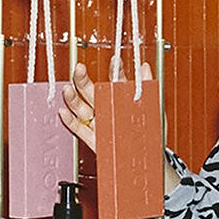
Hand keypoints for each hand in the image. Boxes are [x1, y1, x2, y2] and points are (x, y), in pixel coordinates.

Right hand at [60, 61, 181, 192]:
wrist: (148, 157)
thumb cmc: (150, 132)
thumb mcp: (153, 107)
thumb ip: (148, 86)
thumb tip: (145, 67)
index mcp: (120, 99)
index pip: (114, 81)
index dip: (114, 70)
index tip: (115, 61)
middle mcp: (107, 109)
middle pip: (91, 91)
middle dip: (83, 79)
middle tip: (79, 68)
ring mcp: (99, 123)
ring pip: (82, 108)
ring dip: (73, 99)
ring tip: (68, 89)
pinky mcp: (94, 139)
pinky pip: (80, 129)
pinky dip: (71, 121)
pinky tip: (64, 111)